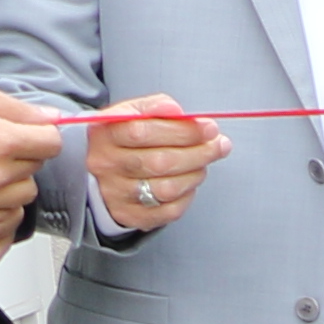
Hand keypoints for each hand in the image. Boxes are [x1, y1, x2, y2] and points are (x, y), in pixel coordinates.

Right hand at [87, 97, 223, 228]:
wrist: (110, 169)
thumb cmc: (130, 138)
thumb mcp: (135, 113)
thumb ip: (155, 107)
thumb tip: (175, 111)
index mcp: (104, 134)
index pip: (141, 132)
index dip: (181, 130)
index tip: (208, 128)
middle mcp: (105, 165)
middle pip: (159, 162)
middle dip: (198, 152)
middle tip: (219, 145)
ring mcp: (115, 193)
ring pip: (167, 188)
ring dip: (195, 174)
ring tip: (203, 162)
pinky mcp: (130, 215)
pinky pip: (170, 210)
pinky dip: (187, 195)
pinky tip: (188, 181)